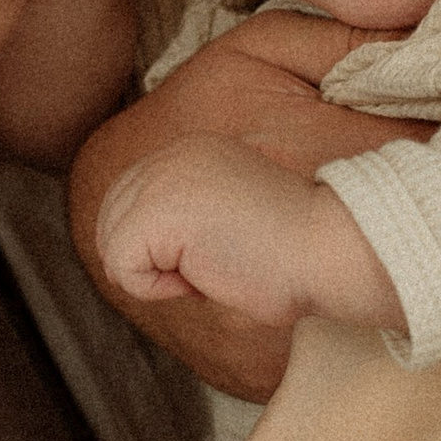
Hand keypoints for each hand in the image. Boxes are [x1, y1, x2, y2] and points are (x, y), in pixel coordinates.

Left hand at [95, 135, 401, 326]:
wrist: (329, 249)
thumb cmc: (299, 253)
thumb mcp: (233, 219)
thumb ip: (189, 219)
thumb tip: (137, 254)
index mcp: (193, 152)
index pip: (133, 201)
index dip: (161, 247)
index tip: (220, 252)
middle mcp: (171, 155)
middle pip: (111, 221)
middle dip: (151, 260)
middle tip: (215, 262)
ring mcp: (160, 179)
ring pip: (114, 247)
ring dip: (158, 274)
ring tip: (212, 264)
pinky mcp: (154, 212)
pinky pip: (123, 268)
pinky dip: (159, 288)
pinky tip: (206, 273)